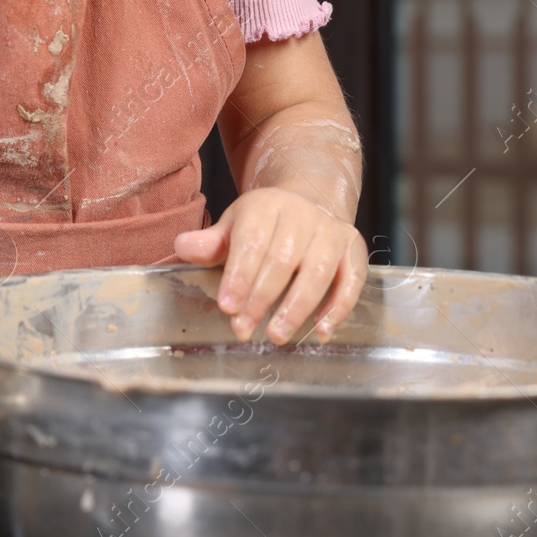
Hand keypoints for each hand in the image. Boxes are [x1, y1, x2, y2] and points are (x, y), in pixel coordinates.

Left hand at [173, 187, 366, 344]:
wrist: (308, 202)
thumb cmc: (263, 224)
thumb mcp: (233, 227)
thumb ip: (210, 243)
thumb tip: (182, 247)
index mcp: (266, 206)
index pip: (252, 243)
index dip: (239, 277)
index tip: (227, 307)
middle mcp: (303, 216)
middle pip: (283, 260)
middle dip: (262, 298)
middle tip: (244, 328)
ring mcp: (332, 232)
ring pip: (318, 272)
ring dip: (297, 307)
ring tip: (277, 335)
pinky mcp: (354, 249)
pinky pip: (352, 280)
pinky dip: (338, 308)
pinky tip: (320, 331)